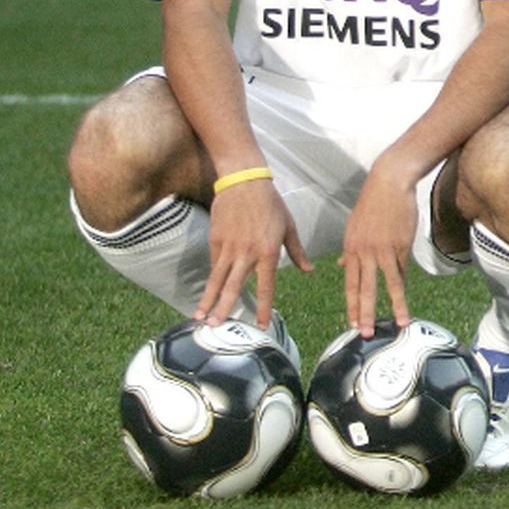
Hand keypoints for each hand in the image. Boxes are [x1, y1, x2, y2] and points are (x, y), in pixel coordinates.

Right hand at [195, 178, 311, 330]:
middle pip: (234, 286)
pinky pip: (214, 262)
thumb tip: (309, 270)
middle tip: (216, 327)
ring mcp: (228, 247)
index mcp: (268, 252)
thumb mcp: (289, 227)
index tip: (260, 325)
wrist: (245, 181)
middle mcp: (247, 253)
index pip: (266, 286)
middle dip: (224, 308)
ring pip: (217, 278)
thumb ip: (297, 252)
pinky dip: (212, 276)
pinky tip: (208, 290)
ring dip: (208, 299)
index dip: (263, 307)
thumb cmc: (271, 203)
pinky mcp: (215, 239)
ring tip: (200, 317)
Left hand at [340, 156, 429, 334]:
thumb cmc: (373, 204)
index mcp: (351, 248)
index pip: (350, 283)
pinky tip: (406, 300)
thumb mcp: (354, 226)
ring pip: (387, 283)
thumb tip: (342, 266)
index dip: (351, 304)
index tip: (351, 322)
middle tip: (364, 333)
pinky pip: (402, 270)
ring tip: (397, 323)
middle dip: (363, 313)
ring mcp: (383, 249)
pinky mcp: (400, 245)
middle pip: (364, 288)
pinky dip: (404, 286)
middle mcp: (364, 252)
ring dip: (392, 306)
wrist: (389, 183)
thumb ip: (349, 250)